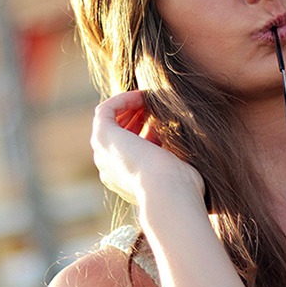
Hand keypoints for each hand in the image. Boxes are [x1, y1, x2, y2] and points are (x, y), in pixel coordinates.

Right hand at [90, 90, 204, 207]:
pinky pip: (105, 110)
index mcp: (127, 180)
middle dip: (135, 117)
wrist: (169, 191)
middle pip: (118, 134)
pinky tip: (142, 95)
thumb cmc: (182, 184)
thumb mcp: (178, 165)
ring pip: (110, 122)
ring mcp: (104, 153)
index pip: (131, 149)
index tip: (164, 121)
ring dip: (129, 107)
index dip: (146, 131)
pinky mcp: (103, 137)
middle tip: (155, 106)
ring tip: (149, 98)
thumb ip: (173, 151)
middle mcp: (111, 169)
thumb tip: (176, 131)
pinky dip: (122, 99)